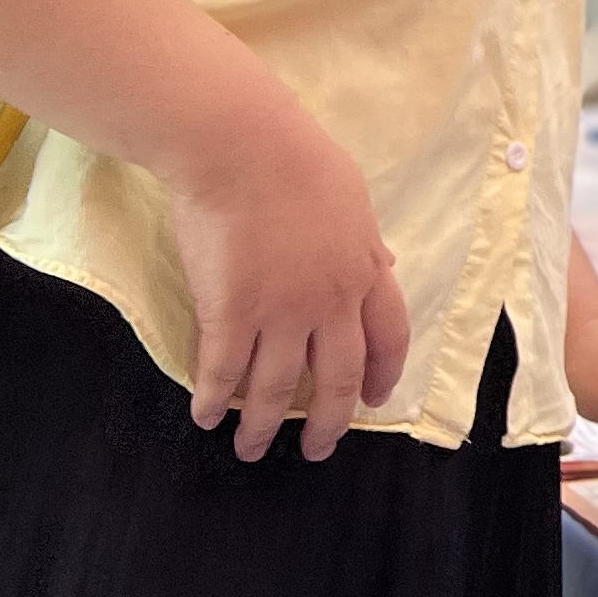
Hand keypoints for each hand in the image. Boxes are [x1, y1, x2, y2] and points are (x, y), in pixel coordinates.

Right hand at [158, 90, 410, 464]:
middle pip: (339, 378)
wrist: (242, 146)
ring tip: (251, 449)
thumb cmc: (296, 161)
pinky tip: (207, 416)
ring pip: (278, 387)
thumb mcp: (353, 200)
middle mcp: (330, 301)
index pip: (390, 338)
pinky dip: (215, 400)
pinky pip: (223, 371)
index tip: (376, 401)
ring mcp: (281, 311)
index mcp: (365, 271)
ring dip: (264, 425)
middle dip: (329, 422)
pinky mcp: (230, 312)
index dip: (383, 375)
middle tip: (316, 450)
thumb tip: (387, 262)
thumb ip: (367, 243)